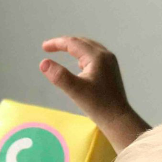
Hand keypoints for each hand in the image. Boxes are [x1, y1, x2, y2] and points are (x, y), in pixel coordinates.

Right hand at [40, 36, 149, 151]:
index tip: (44, 47)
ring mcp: (111, 62)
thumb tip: (43, 63)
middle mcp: (106, 55)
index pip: (73, 43)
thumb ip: (59, 76)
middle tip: (50, 48)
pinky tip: (79, 65)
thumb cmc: (98, 106)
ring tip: (62, 52)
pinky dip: (83, 56)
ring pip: (89, 48)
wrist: (118, 119)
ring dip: (74, 48)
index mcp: (97, 57)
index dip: (57, 43)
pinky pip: (94, 56)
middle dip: (65, 43)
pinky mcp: (111, 70)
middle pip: (82, 42)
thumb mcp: (75, 91)